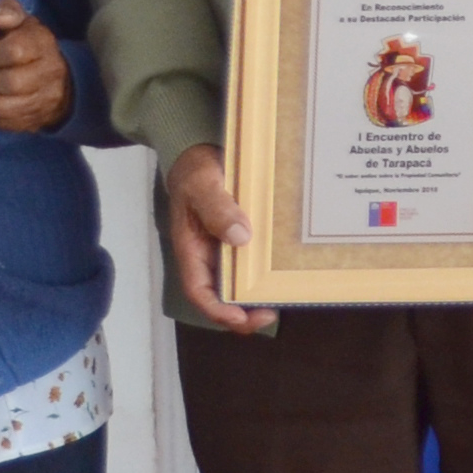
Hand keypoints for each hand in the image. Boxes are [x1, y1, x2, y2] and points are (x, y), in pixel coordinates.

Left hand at [0, 0, 67, 134]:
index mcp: (43, 44)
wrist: (60, 81)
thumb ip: (10, 12)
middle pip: (10, 82)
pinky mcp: (34, 121)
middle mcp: (49, 73)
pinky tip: (1, 101)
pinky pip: (5, 122)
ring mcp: (44, 100)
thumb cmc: (30, 47)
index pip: (15, 50)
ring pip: (4, 106)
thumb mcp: (23, 24)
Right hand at [164, 144, 267, 332]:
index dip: (217, 310)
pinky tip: (282, 274)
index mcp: (190, 249)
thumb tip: (240, 237)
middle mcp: (206, 257)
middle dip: (242, 313)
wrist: (199, 156)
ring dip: (255, 297)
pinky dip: (263, 275)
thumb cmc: (194, 172)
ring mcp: (222, 251)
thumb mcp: (203, 185)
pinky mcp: (238, 241)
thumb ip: (217, 209)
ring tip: (281, 299)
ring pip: (236, 285)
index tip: (240, 317)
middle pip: (219, 296)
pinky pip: (249, 265)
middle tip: (270, 313)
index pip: (198, 290)